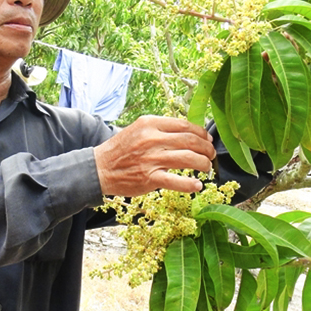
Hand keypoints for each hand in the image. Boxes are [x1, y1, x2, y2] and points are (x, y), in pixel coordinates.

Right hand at [93, 115, 215, 196]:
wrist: (100, 168)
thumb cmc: (121, 149)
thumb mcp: (138, 130)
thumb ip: (160, 129)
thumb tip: (187, 133)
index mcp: (150, 124)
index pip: (184, 125)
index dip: (201, 132)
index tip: (207, 139)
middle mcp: (152, 139)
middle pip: (190, 141)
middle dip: (206, 148)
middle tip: (211, 154)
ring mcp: (152, 159)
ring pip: (188, 158)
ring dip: (203, 164)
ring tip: (207, 168)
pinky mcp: (150, 178)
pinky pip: (176, 182)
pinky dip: (190, 184)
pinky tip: (197, 186)